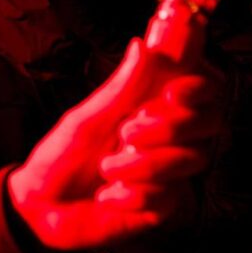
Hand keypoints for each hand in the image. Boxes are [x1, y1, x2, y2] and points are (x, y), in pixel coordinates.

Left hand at [8, 39, 219, 249]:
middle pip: (209, 120)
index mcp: (149, 107)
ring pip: (190, 159)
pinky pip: (168, 196)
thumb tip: (141, 45)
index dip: (199, 85)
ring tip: (106, 168)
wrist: (42, 207)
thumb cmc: (61, 157)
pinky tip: (107, 196)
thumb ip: (121, 88)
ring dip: (143, 164)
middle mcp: (167, 137)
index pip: (201, 88)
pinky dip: (130, 195)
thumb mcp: (86, 118)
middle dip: (171, 126)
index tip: (173, 90)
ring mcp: (168, 172)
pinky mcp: (162, 206)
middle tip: (127, 132)